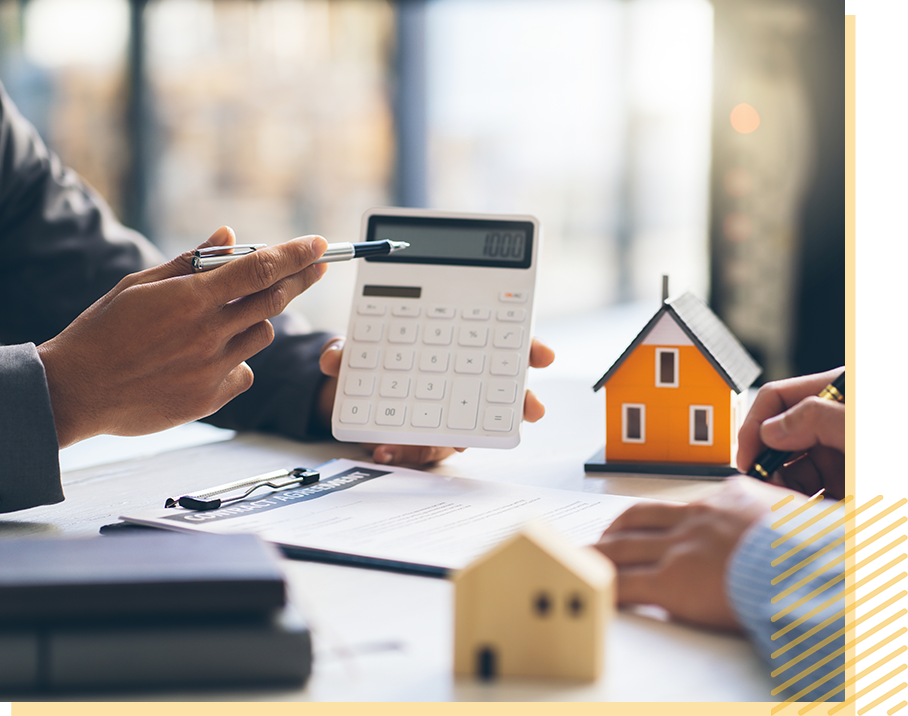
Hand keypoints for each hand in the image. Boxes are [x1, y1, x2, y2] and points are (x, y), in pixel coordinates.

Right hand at [37, 227, 327, 447]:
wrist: (76, 392)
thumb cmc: (102, 332)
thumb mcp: (139, 286)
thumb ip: (189, 261)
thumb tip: (229, 236)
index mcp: (190, 298)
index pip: (259, 269)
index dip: (296, 255)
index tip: (321, 245)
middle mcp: (208, 333)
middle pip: (275, 300)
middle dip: (300, 279)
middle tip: (316, 267)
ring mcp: (212, 369)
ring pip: (262, 334)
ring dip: (254, 320)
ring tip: (221, 321)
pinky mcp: (211, 398)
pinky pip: (245, 371)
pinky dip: (236, 360)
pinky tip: (206, 359)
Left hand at [317, 337, 555, 464]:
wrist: (346, 395)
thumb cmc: (370, 361)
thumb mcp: (358, 347)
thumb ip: (349, 348)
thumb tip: (333, 357)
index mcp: (457, 354)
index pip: (504, 349)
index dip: (529, 350)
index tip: (544, 354)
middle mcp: (459, 389)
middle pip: (501, 396)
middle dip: (520, 403)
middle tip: (532, 408)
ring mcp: (445, 419)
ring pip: (464, 433)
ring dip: (456, 440)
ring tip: (450, 443)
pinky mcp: (421, 443)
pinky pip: (422, 454)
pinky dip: (404, 454)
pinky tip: (385, 452)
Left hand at [593, 477, 802, 629]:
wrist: (813, 564)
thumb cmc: (818, 548)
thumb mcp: (799, 519)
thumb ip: (776, 520)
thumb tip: (785, 528)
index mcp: (728, 499)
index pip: (681, 505)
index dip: (658, 518)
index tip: (647, 525)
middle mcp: (697, 517)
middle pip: (638, 518)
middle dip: (616, 530)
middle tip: (602, 540)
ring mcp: (681, 547)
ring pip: (622, 545)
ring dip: (599, 554)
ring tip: (585, 561)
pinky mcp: (672, 580)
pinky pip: (625, 582)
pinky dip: (605, 587)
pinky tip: (595, 594)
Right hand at [736, 368, 844, 499]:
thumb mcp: (862, 430)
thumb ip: (816, 419)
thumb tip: (770, 430)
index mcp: (839, 395)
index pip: (778, 397)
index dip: (754, 426)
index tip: (747, 459)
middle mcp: (836, 421)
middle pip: (781, 434)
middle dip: (767, 461)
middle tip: (764, 487)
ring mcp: (843, 452)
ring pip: (793, 465)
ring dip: (782, 486)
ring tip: (786, 505)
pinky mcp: (850, 481)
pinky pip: (812, 489)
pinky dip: (800, 502)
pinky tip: (804, 512)